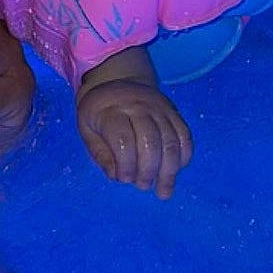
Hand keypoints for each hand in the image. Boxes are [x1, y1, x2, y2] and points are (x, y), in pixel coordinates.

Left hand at [76, 79, 191, 198]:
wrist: (118, 80)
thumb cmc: (99, 112)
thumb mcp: (86, 129)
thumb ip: (99, 153)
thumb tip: (116, 176)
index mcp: (112, 110)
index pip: (123, 140)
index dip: (126, 165)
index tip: (124, 179)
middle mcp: (138, 106)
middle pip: (151, 141)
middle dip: (148, 170)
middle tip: (142, 186)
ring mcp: (160, 108)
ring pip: (172, 141)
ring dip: (169, 170)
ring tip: (163, 191)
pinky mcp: (174, 111)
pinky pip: (185, 136)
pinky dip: (183, 157)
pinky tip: (175, 171)